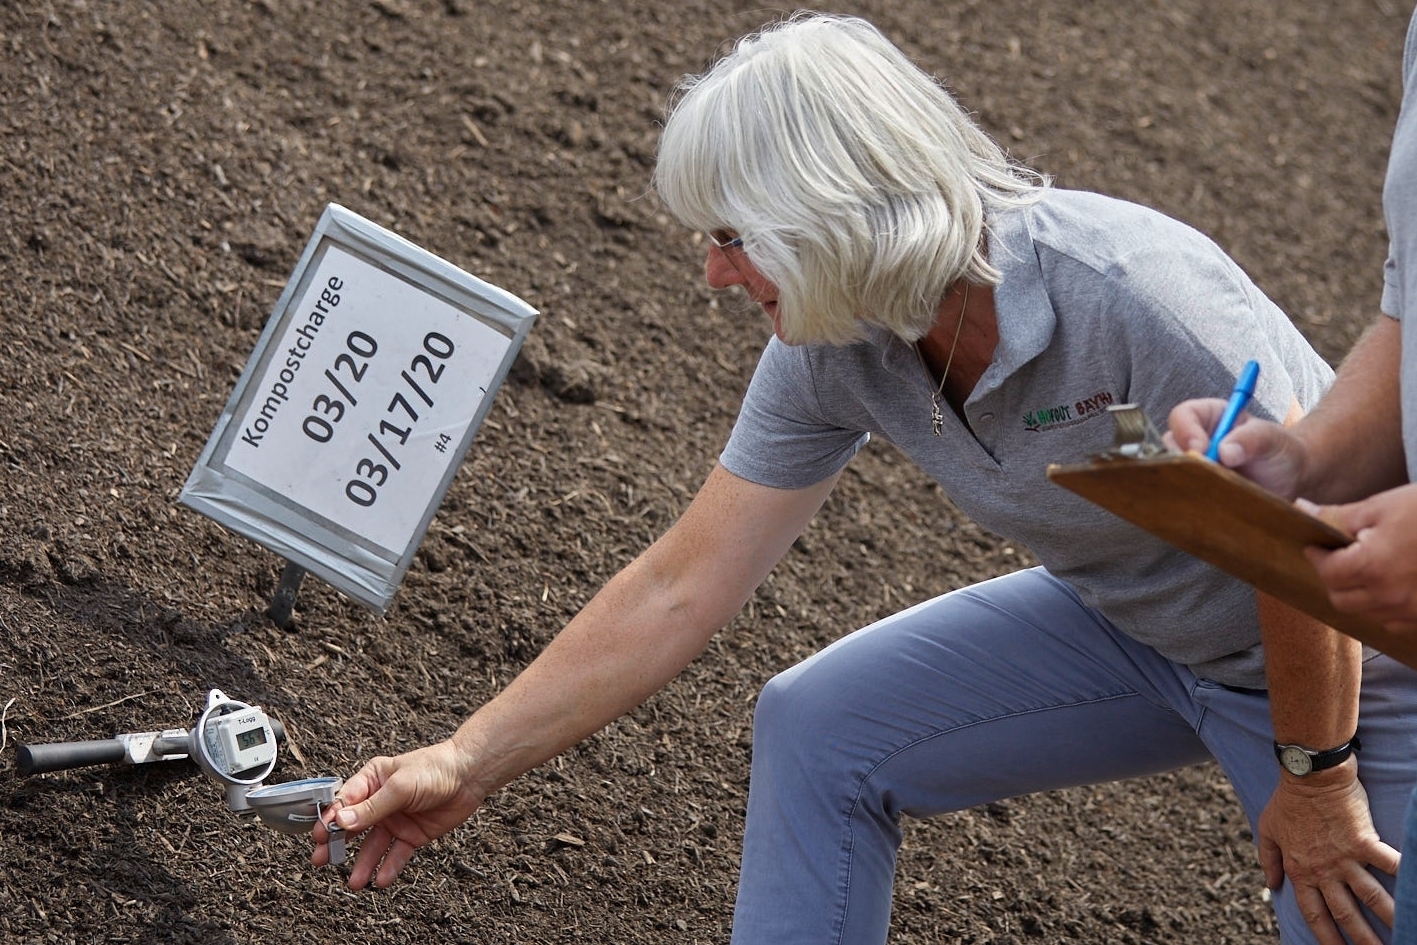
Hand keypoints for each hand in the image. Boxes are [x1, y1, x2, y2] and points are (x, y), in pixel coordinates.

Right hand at [312, 739, 484, 888]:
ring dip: (363, 863)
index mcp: (372, 780)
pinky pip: (397, 854)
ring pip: (374, 846)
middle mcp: (380, 802)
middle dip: (336, 844)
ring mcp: (395, 820)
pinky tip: (381, 880)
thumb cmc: (434, 768)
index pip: (344, 802)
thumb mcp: (400, 786)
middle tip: (322, 860)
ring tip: (354, 882)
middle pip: (353, 827)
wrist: (469, 776)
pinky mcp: (412, 835)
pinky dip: (389, 867)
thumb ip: (372, 807)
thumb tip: (341, 822)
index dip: (329, 819)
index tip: (317, 836)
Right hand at [1164, 398, 1305, 497]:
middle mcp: (1196, 439)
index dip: (1186, 431)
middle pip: (1170, 445)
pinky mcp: (1197, 488)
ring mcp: (1195, 465)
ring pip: (1174, 471)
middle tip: (1204, 473)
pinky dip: (1194, 498)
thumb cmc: (1281, 451)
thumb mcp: (1272, 439)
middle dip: (1183, 460)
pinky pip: (1184, 492)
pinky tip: (1213, 502)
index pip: (1183, 415)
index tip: (1202, 449)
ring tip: (1214, 489)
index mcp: (1210, 417)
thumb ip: (1251, 439)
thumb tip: (1226, 451)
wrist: (1290, 481)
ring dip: (1189, 480)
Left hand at [1257, 764, 1398, 944]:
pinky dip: (1403, 874)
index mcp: (1301, 870)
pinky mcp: (1364, 841)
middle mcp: (1323, 870)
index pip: (1314, 913)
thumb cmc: (1288, 801)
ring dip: (1388, 917)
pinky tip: (1414, 887)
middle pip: (1345, 914)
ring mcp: (1345, 857)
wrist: (1309, 775)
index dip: (1325, 936)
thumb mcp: (1268, 830)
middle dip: (1361, 939)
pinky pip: (1388, 863)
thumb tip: (1272, 885)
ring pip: (1370, 896)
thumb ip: (1269, 859)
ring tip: (1403, 932)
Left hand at [1300, 484, 1416, 631]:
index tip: (1316, 545)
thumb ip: (1339, 517)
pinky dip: (1387, 606)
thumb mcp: (1382, 506)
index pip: (1327, 573)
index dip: (1317, 556)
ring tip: (1367, 569)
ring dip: (1359, 594)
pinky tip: (1393, 584)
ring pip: (1368, 613)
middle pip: (1341, 599)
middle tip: (1338, 557)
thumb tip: (1302, 511)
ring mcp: (1414, 610)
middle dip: (1334, 578)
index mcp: (1373, 567)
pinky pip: (1396, 621)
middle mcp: (1391, 596)